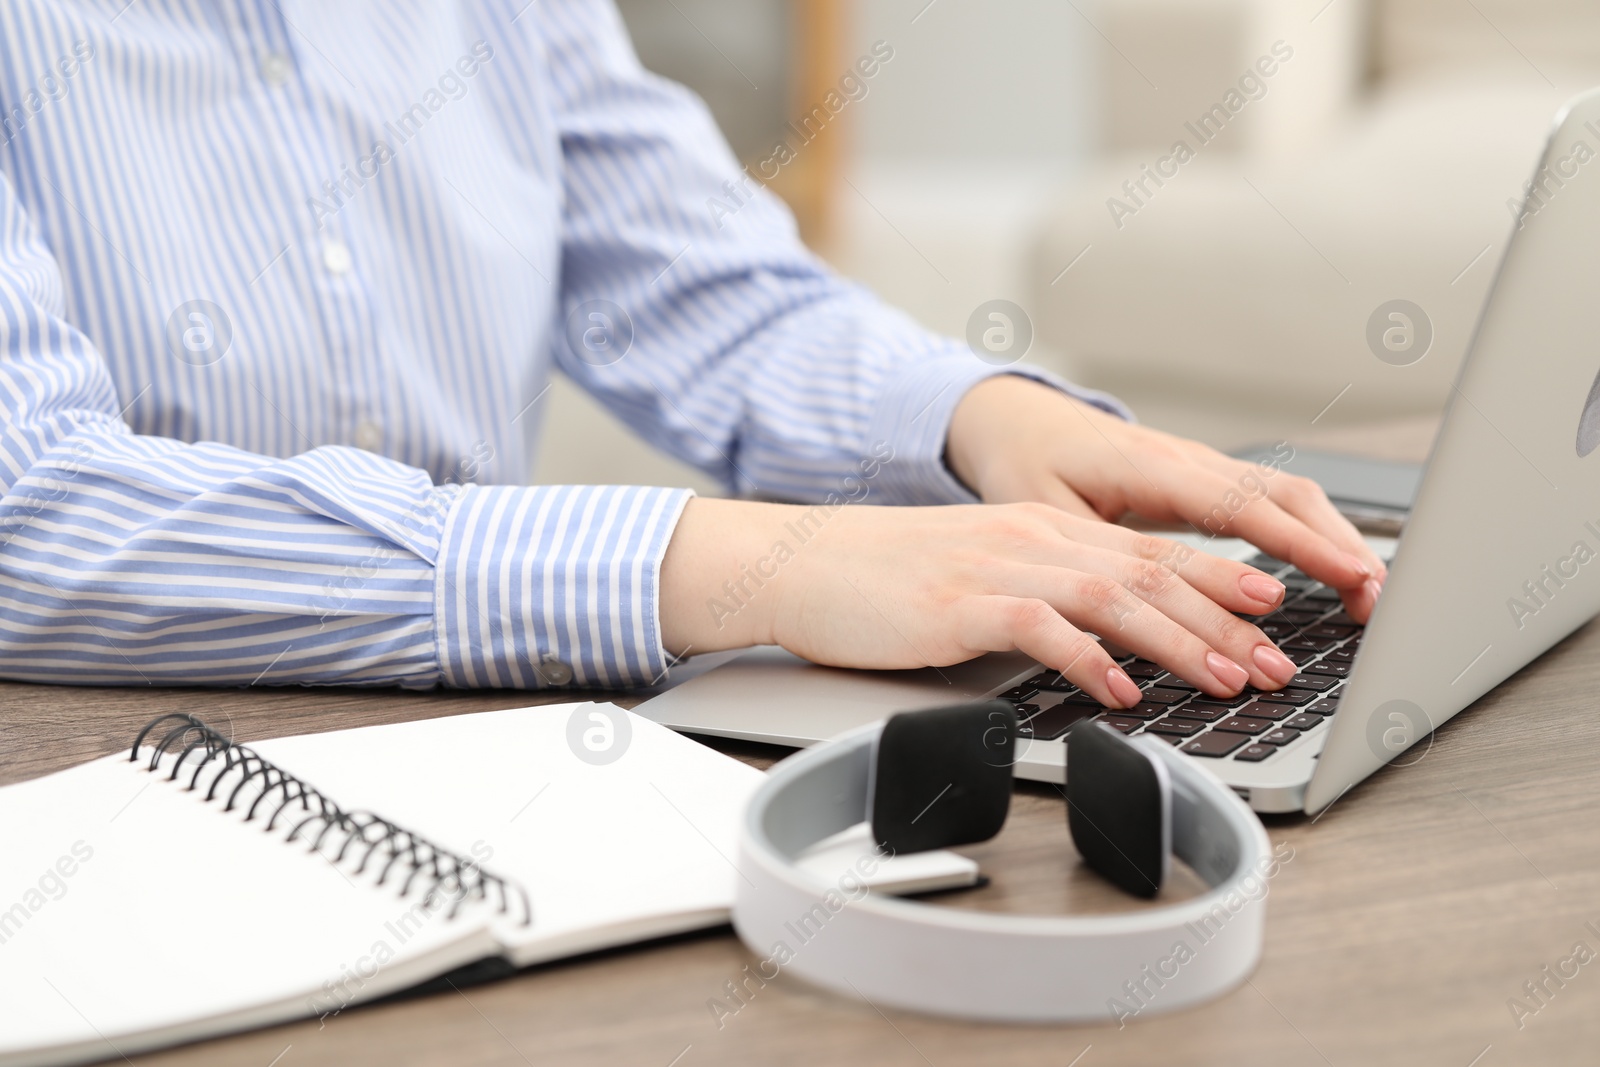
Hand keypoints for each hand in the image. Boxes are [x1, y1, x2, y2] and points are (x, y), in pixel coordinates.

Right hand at [658, 498, 1302, 707]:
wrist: (799, 564)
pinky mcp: (958, 602)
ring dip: (1181, 641)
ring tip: (1229, 679)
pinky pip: (1041, 627)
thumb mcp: (979, 572)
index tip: (1273, 619)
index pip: (1151, 551)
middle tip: (1277, 663)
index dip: (1221, 584)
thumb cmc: (883, 579)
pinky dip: (1091, 660)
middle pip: (1152, 571)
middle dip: (1225, 620)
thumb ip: (1044, 595)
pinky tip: (1122, 691)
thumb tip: (1109, 643)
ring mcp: (996, 565)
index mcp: (1043, 528)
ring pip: (1114, 595)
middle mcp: (1032, 537)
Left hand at [946, 376, 1386, 621]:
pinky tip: (1334, 570)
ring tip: (1370, 595)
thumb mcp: (1043, 512)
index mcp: (1150, 465)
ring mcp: (1201, 465)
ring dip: (1334, 541)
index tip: (1346, 576)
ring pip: (1288, 496)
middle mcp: (1188, 459)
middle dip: (1339, 546)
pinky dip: (1311, 533)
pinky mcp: (1204, 478)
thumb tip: (1137, 611)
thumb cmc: (1026, 463)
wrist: (1017, 419)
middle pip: (1285, 497)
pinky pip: (1271, 500)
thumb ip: (1094, 554)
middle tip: (1379, 601)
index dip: (1298, 543)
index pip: (1242, 504)